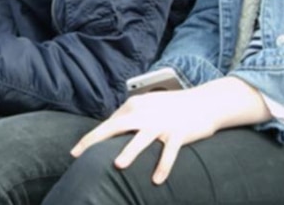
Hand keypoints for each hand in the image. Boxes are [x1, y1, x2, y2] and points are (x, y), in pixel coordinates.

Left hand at [71, 77, 268, 183]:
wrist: (207, 102)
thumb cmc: (175, 107)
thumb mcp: (150, 105)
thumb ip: (132, 115)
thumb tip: (113, 128)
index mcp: (136, 105)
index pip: (109, 122)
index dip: (92, 137)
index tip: (76, 152)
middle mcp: (147, 113)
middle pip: (116, 126)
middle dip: (95, 140)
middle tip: (78, 155)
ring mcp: (164, 123)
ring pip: (143, 138)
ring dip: (130, 151)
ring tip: (118, 165)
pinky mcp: (180, 133)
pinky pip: (170, 152)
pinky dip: (164, 166)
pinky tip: (157, 180)